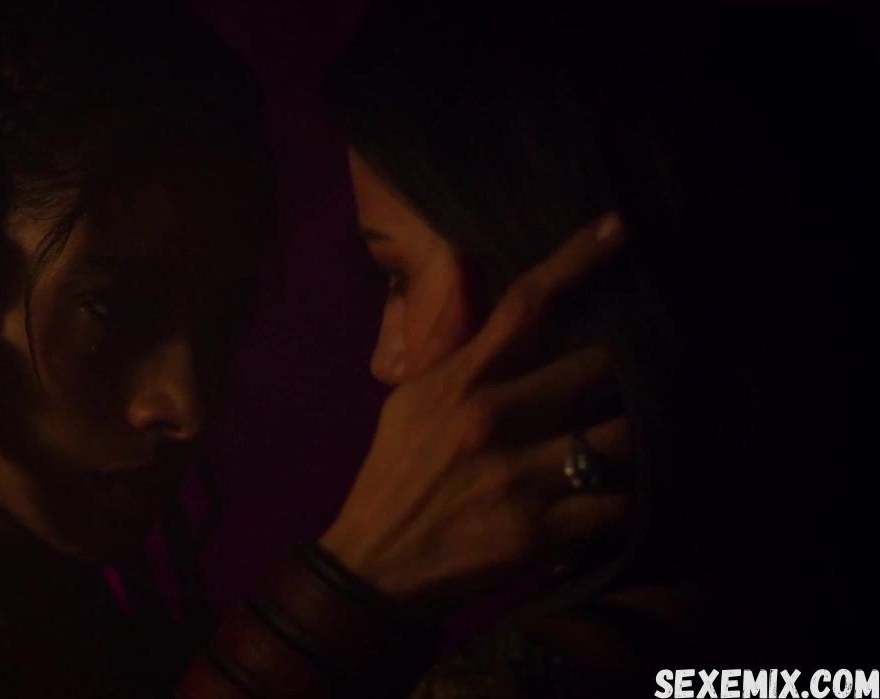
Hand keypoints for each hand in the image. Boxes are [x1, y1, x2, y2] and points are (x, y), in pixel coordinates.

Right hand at [320, 213, 632, 603]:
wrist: (374, 567)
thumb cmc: (396, 474)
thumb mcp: (409, 400)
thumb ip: (448, 342)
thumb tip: (462, 268)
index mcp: (458, 381)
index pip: (525, 305)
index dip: (578, 260)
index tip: (621, 227)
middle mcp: (489, 419)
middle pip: (594, 367)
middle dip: (620, 375)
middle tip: (633, 382)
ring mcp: (515, 477)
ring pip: (618, 438)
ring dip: (634, 441)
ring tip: (636, 444)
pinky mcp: (536, 534)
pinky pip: (613, 505)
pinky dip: (625, 503)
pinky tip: (619, 502)